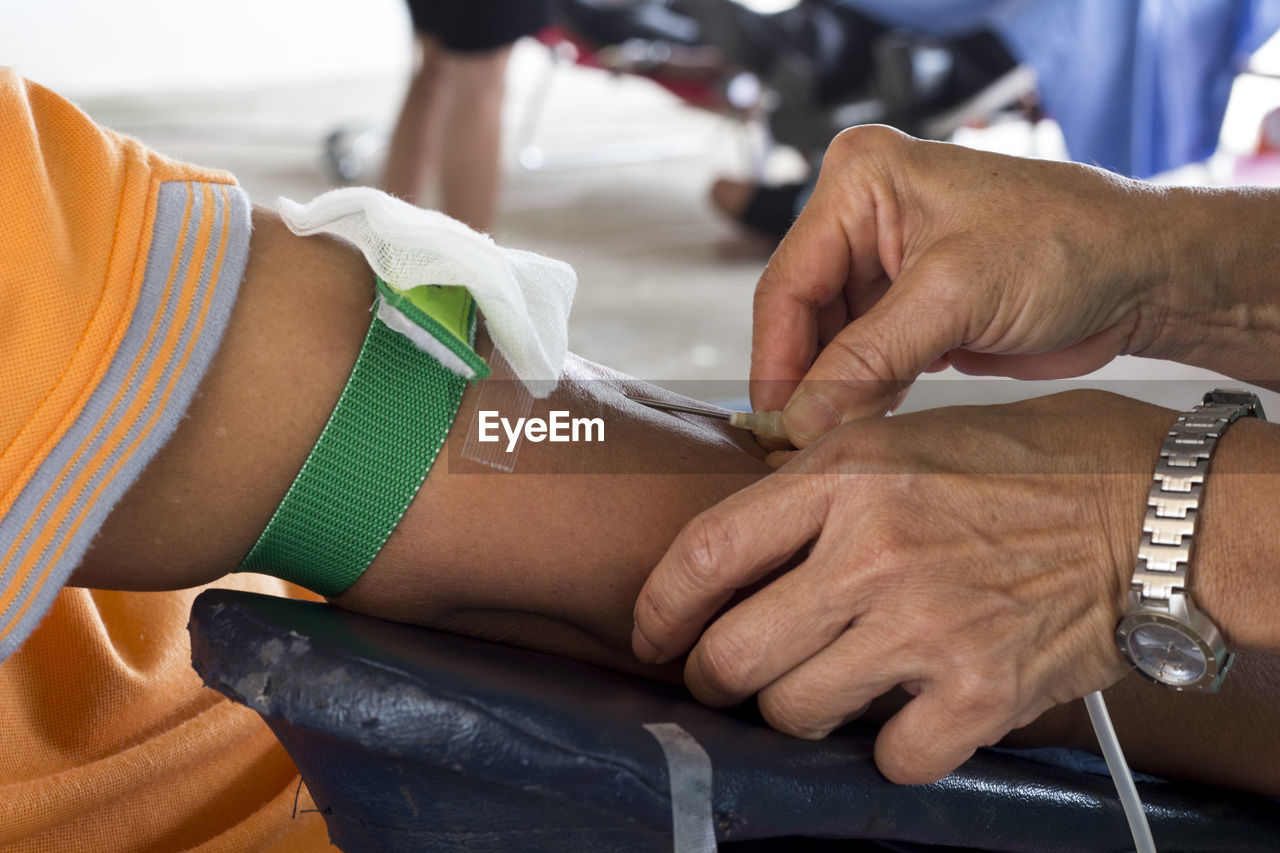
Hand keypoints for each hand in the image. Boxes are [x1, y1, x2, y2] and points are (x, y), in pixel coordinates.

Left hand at [632, 390, 1172, 783]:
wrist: (1142, 511)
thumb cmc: (1022, 467)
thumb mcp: (899, 440)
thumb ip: (811, 491)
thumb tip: (733, 555)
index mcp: (846, 476)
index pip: (706, 554)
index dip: (660, 608)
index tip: (653, 633)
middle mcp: (874, 552)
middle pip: (734, 655)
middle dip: (713, 676)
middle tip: (726, 675)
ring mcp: (926, 627)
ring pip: (795, 712)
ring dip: (797, 708)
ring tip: (826, 683)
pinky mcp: (981, 692)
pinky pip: (890, 757)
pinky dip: (889, 746)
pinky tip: (907, 710)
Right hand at [750, 125, 1176, 445]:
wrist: (1144, 275)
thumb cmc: (1070, 245)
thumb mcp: (956, 296)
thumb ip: (868, 361)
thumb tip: (800, 422)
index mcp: (861, 183)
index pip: (788, 284)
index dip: (777, 362)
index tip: (777, 426)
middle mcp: (863, 220)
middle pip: (802, 320)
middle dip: (805, 385)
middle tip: (800, 449)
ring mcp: (884, 269)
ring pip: (829, 349)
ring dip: (833, 399)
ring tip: (831, 448)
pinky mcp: (909, 312)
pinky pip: (863, 364)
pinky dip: (862, 400)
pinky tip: (862, 432)